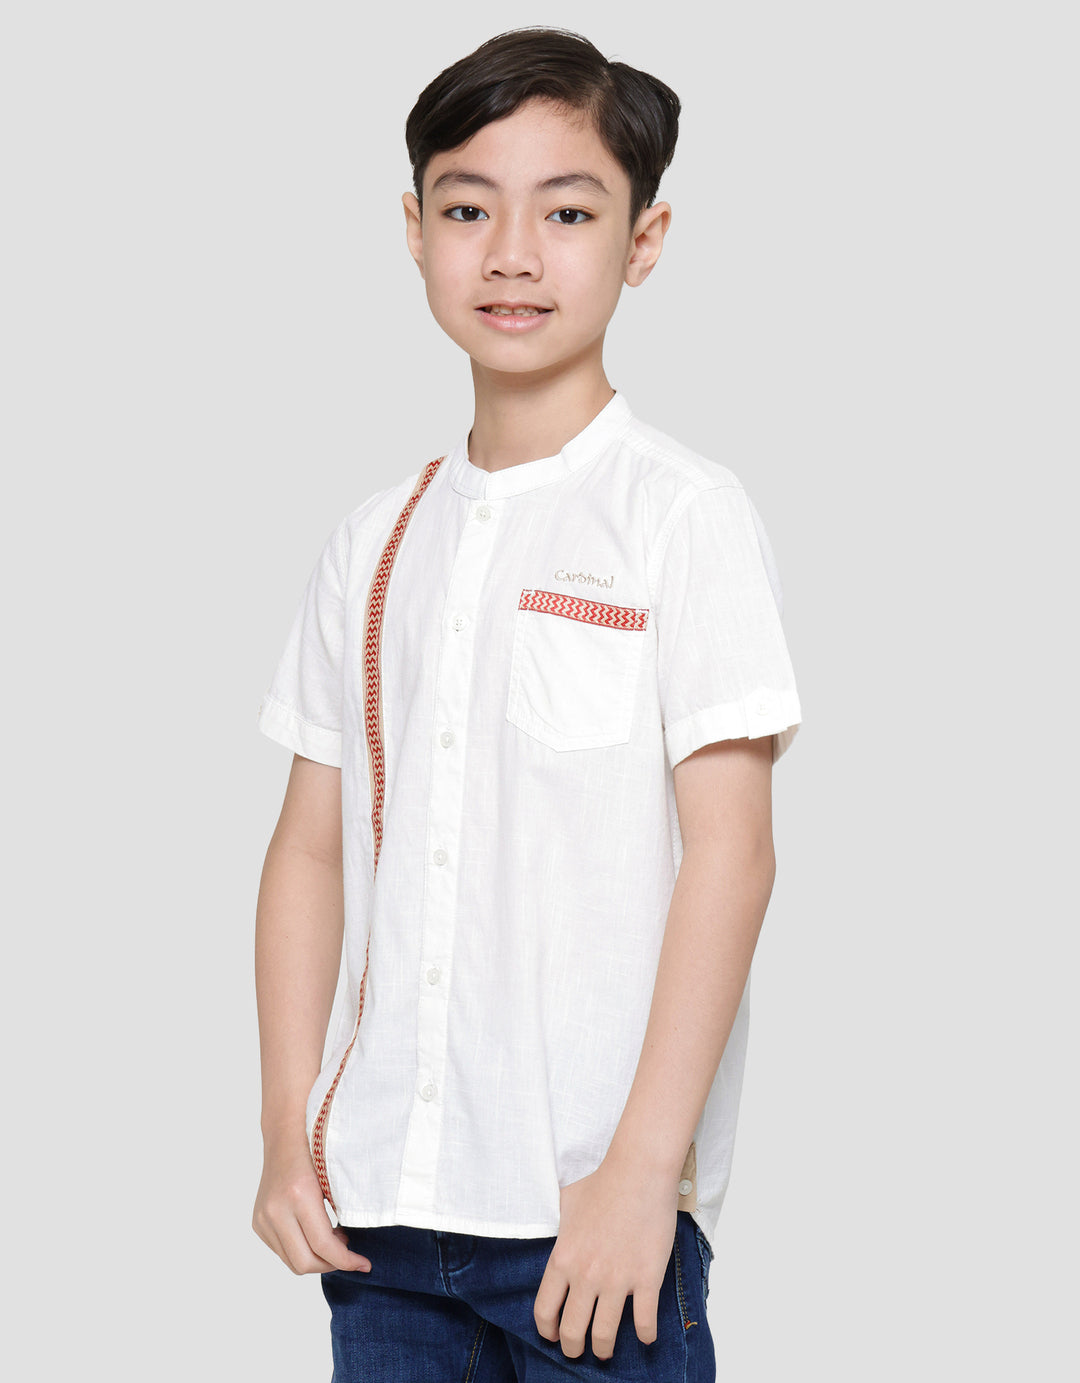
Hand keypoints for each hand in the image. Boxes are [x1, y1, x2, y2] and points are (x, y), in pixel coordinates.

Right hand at [252, 1137, 371, 1274]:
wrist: (284, 1138)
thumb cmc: (315, 1154)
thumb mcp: (333, 1181)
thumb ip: (340, 1215)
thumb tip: (350, 1249)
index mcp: (299, 1196)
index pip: (323, 1246)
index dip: (346, 1260)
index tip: (364, 1265)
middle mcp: (276, 1210)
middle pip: (305, 1262)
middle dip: (331, 1265)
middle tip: (349, 1253)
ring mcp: (263, 1218)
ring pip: (292, 1261)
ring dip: (316, 1259)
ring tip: (332, 1240)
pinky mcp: (258, 1223)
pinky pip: (282, 1251)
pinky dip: (301, 1250)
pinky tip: (314, 1234)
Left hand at [533, 1149, 678, 1359]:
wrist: (639, 1172)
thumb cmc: (603, 1182)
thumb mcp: (566, 1201)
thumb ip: (556, 1224)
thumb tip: (552, 1230)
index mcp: (563, 1259)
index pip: (545, 1311)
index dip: (546, 1330)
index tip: (552, 1335)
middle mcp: (586, 1276)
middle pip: (572, 1331)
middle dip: (572, 1348)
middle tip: (578, 1350)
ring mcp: (617, 1280)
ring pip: (605, 1335)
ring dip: (604, 1348)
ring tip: (606, 1350)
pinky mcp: (647, 1279)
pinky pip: (644, 1323)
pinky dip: (645, 1335)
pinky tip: (645, 1335)